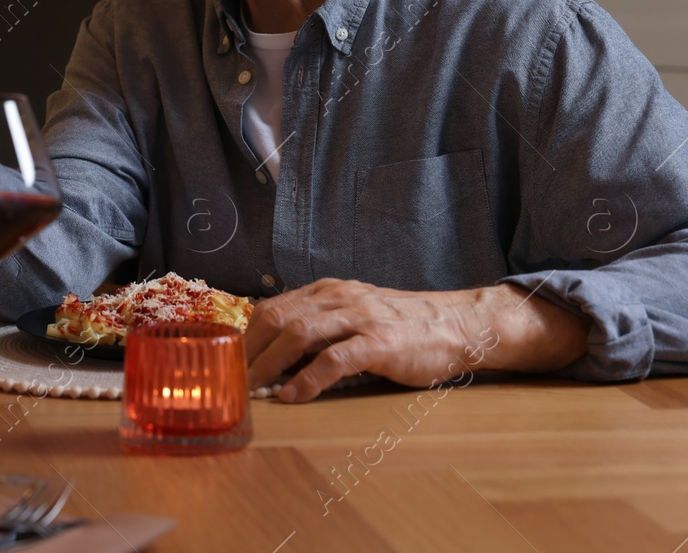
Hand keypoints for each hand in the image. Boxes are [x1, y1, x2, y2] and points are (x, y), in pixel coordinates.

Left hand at [244, 279, 589, 402]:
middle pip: (277, 319)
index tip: (231, 361)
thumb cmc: (402, 327)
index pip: (273, 307)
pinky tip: (293, 396)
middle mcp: (338, 297)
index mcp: (328, 291)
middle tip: (232, 380)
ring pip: (298, 334)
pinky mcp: (379, 342)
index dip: (247, 335)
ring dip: (269, 365)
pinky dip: (307, 379)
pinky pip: (334, 359)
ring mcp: (359, 318)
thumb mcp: (354, 314)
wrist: (456, 325)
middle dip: (250, 351)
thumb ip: (320, 326)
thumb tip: (277, 355)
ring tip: (253, 390)